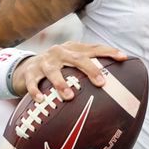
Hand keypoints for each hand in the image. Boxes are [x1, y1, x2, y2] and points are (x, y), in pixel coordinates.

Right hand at [12, 42, 126, 100]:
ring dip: (61, 83)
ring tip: (69, 97)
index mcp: (73, 49)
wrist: (25, 68)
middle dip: (90, 69)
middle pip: (77, 58)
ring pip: (53, 71)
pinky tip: (41, 100)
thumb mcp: (72, 64)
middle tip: (101, 83)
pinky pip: (33, 82)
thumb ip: (89, 70)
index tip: (123, 57)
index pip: (94, 48)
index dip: (108, 51)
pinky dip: (36, 91)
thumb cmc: (57, 68)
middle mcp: (59, 53)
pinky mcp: (30, 72)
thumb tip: (119, 86)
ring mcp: (44, 62)